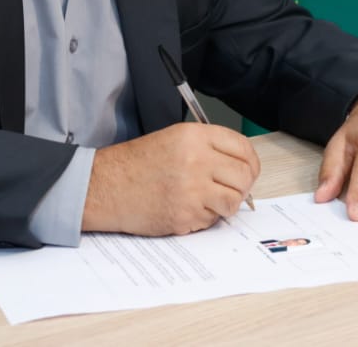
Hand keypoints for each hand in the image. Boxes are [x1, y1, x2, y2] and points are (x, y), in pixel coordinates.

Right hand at [82, 123, 260, 235]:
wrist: (106, 186)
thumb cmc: (137, 163)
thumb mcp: (174, 138)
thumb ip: (208, 146)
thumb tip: (240, 163)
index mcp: (194, 136)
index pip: (243, 147)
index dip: (251, 162)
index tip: (249, 169)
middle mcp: (197, 161)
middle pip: (244, 176)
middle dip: (243, 186)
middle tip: (233, 189)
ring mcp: (192, 190)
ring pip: (233, 201)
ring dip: (227, 204)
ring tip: (210, 200)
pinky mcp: (185, 215)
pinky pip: (212, 219)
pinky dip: (205, 217)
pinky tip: (187, 208)